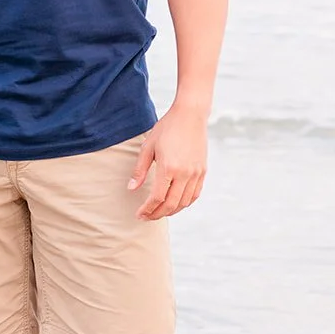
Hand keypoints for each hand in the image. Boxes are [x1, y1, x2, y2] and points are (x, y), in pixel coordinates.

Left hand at [128, 104, 207, 219]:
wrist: (191, 116)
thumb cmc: (166, 128)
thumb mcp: (148, 147)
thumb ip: (140, 170)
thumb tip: (132, 188)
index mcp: (169, 168)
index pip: (157, 198)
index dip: (147, 209)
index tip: (139, 214)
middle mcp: (185, 174)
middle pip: (171, 205)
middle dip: (157, 214)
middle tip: (146, 217)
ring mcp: (196, 173)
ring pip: (184, 202)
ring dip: (170, 211)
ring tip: (158, 212)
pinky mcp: (202, 171)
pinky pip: (194, 195)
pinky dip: (184, 203)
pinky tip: (174, 204)